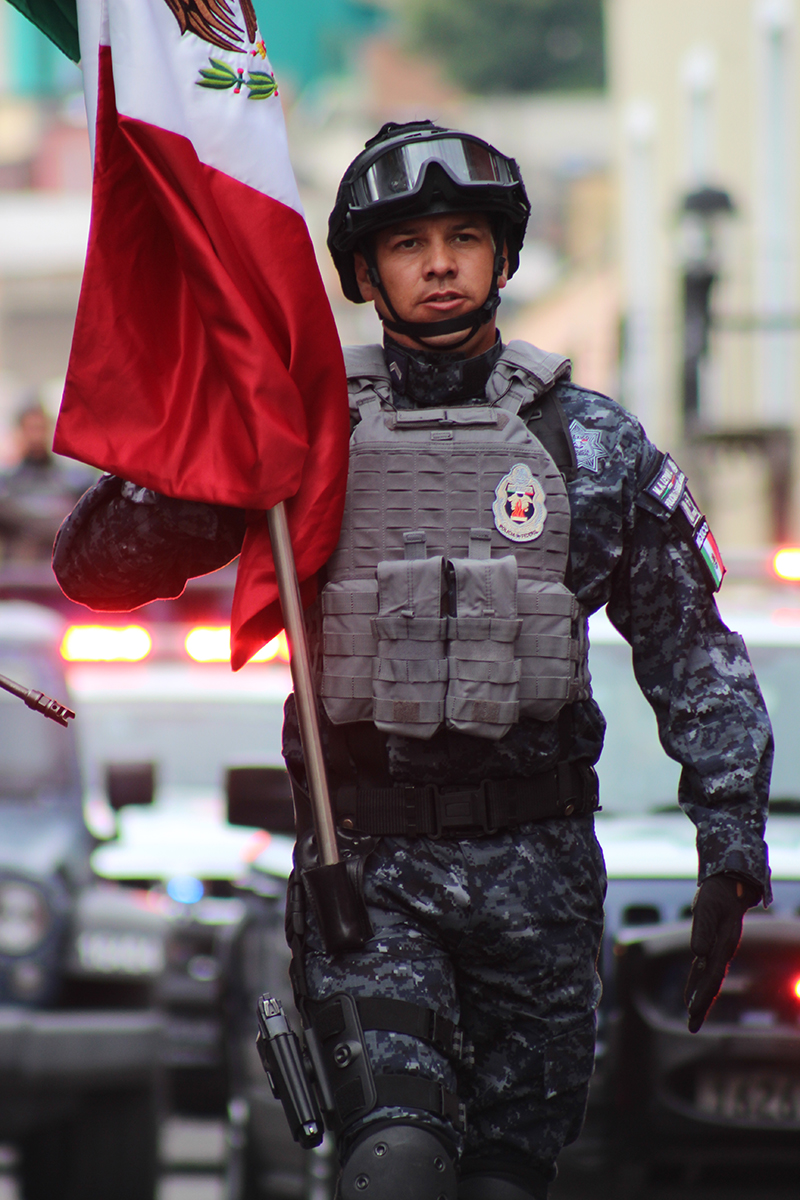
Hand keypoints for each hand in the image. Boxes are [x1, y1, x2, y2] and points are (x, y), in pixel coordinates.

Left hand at [684, 874, 759, 1032]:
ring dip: (701, 999)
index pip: (712, 973)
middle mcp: (723, 950)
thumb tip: (697, 954)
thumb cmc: (716, 894)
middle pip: (713, 982)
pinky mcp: (712, 946)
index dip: (703, 992)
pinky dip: (697, 984)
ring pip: (709, 979)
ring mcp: (718, 950)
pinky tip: (690, 997)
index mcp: (724, 943)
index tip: (693, 1009)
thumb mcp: (705, 907)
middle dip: (703, 1004)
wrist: (728, 883)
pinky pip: (704, 970)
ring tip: (692, 1022)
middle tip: (693, 1026)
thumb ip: (702, 929)